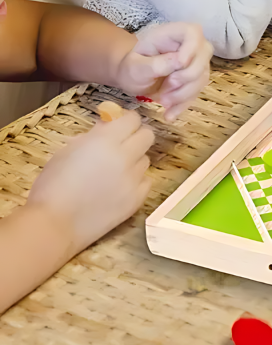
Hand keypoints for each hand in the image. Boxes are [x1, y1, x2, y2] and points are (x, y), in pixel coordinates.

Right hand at [27, 111, 153, 255]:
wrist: (53, 225)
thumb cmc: (52, 186)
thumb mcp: (66, 151)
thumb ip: (92, 136)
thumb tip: (107, 126)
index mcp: (106, 141)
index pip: (133, 119)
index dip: (126, 121)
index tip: (119, 126)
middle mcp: (125, 156)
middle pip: (147, 136)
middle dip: (136, 137)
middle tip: (122, 146)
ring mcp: (133, 179)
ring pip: (145, 160)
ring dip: (134, 161)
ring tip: (115, 172)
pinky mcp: (137, 200)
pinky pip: (145, 182)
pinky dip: (136, 182)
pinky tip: (119, 188)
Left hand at [117, 22, 212, 120]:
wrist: (132, 79)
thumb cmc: (131, 67)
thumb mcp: (136, 66)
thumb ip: (155, 64)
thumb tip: (178, 62)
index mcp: (174, 34)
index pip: (193, 33)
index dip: (192, 48)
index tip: (180, 64)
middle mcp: (190, 45)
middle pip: (203, 56)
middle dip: (186, 77)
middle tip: (165, 89)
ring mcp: (196, 62)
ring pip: (202, 77)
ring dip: (183, 94)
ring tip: (162, 102)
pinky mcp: (196, 79)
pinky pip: (197, 92)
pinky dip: (183, 105)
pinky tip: (169, 115)